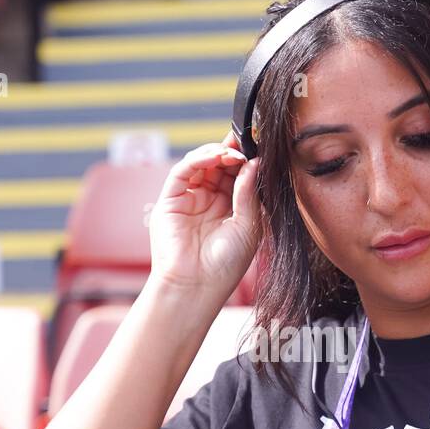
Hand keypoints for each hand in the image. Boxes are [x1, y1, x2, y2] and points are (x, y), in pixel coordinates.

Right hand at [148, 130, 261, 300]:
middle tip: (245, 142)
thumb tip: (255, 162)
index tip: (258, 147)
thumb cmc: (225, 265)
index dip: (246, 160)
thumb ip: (249, 193)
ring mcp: (189, 199)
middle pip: (219, 166)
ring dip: (217, 153)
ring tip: (232, 153)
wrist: (197, 286)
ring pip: (201, 164)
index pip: (236, 175)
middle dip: (233, 151)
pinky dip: (198, 159)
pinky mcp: (170, 200)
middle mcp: (209, 201)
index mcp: (230, 209)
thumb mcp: (248, 226)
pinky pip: (183, 171)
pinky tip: (215, 157)